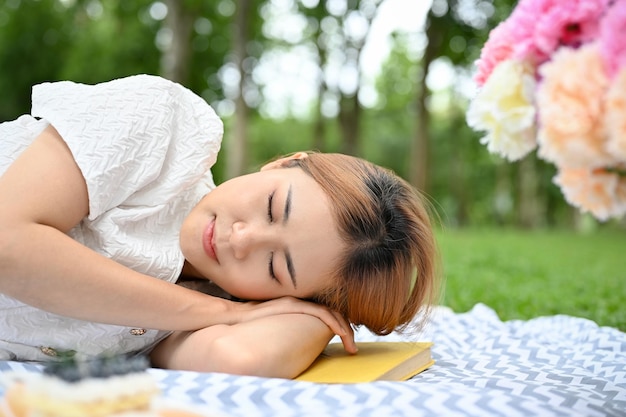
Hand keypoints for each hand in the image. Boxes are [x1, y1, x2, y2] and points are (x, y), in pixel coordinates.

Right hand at [230, 297, 356, 353]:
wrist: (231, 317)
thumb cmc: (251, 326)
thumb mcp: (275, 327)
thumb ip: (289, 330)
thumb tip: (299, 347)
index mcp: (296, 305)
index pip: (324, 312)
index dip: (337, 324)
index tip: (346, 339)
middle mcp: (298, 301)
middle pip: (331, 311)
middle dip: (346, 326)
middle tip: (353, 343)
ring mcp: (296, 302)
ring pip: (329, 312)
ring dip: (344, 327)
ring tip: (351, 343)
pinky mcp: (293, 306)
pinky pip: (321, 313)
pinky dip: (334, 323)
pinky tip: (341, 333)